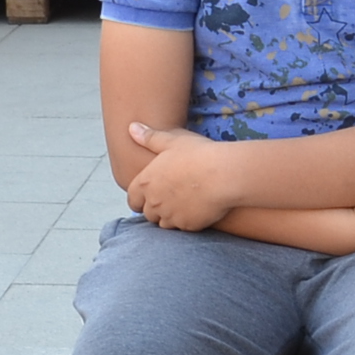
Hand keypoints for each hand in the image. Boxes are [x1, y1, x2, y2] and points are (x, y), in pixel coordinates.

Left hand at [122, 122, 238, 230]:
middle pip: (148, 213)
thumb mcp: (172, 141)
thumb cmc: (198, 154)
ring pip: (164, 223)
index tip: (145, 197)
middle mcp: (154, 202)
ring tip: (183, 205)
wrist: (223, 175)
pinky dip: (187, 221)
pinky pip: (183, 227)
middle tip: (169, 199)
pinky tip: (197, 210)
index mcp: (146, 182)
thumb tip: (131, 127)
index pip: (132, 199)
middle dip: (155, 208)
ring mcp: (171, 215)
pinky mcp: (188, 225)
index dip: (138, 199)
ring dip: (169, 216)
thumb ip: (149, 138)